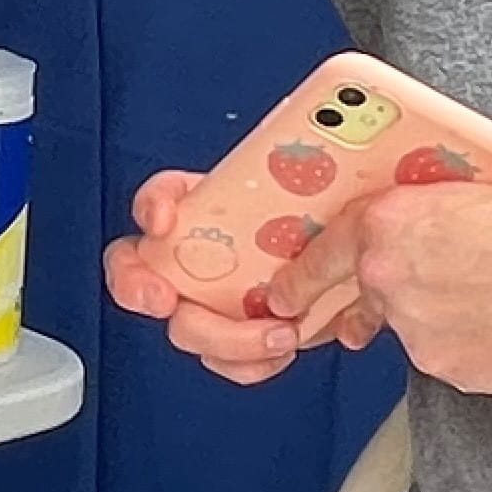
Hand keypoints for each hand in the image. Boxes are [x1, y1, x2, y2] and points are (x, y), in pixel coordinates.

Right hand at [103, 171, 374, 384]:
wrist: (352, 262)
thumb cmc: (328, 217)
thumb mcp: (320, 183)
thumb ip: (313, 165)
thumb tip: (338, 128)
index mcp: (205, 207)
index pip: (158, 197)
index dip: (152, 208)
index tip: (164, 220)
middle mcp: (194, 256)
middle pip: (139, 275)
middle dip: (140, 289)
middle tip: (166, 298)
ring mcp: (210, 301)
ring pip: (185, 329)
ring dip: (225, 338)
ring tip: (278, 332)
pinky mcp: (237, 338)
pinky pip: (225, 361)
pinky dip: (251, 362)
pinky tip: (283, 347)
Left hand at [269, 178, 491, 395]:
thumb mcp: (474, 194)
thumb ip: (422, 219)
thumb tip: (415, 230)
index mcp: (388, 225)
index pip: (318, 257)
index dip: (297, 279)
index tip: (281, 294)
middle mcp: (389, 280)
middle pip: (357, 301)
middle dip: (360, 310)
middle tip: (376, 313)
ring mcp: (416, 332)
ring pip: (407, 331)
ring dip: (432, 322)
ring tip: (490, 303)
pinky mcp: (448, 370)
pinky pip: (444, 360)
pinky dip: (465, 348)